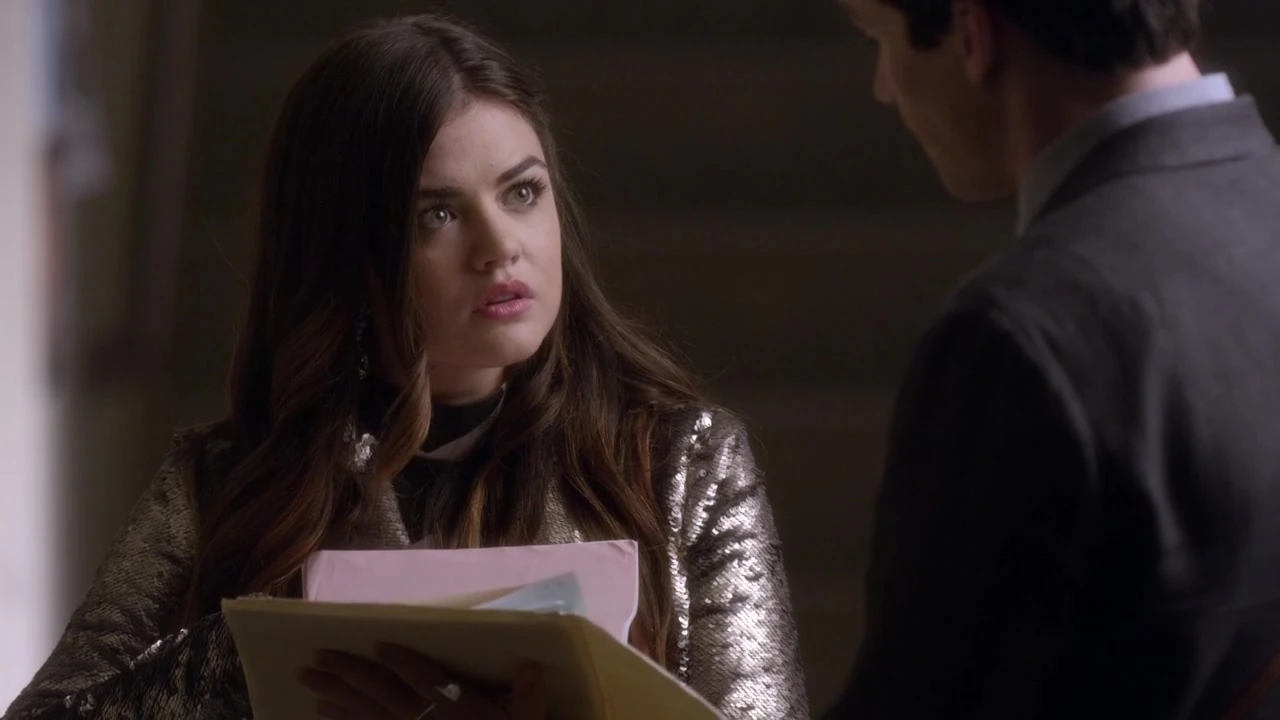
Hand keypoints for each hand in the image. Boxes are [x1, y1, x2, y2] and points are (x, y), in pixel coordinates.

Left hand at [298, 643, 545, 719]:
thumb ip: (528, 698)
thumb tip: (532, 667)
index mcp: (454, 708)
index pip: (424, 680)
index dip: (402, 662)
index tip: (379, 644)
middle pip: (380, 692)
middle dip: (347, 674)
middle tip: (315, 658)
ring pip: (365, 712)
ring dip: (335, 694)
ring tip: (308, 680)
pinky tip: (324, 712)